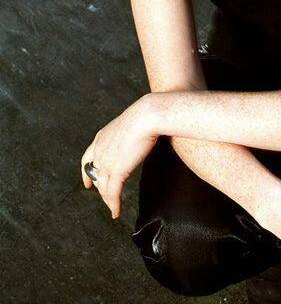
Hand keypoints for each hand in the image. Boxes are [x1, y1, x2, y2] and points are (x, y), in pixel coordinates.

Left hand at [80, 95, 157, 218]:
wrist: (146, 116)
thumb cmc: (145, 115)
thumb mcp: (129, 124)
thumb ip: (127, 134)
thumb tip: (136, 136)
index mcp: (101, 138)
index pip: (87, 159)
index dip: (86, 172)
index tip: (88, 182)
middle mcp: (99, 150)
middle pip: (95, 175)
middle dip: (99, 187)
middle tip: (104, 197)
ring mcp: (106, 162)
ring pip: (103, 187)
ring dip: (108, 199)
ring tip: (113, 207)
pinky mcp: (117, 171)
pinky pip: (112, 194)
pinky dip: (113, 205)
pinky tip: (116, 212)